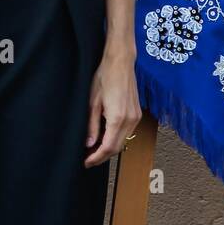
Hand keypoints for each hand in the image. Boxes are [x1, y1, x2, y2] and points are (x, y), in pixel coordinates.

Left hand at [84, 43, 141, 167]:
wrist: (120, 62)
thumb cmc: (104, 77)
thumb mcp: (92, 102)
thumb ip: (91, 125)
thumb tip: (89, 144)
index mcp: (118, 118)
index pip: (108, 147)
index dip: (96, 158)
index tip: (86, 162)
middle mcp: (130, 120)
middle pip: (117, 148)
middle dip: (102, 157)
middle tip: (88, 159)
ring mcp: (136, 117)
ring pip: (123, 141)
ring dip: (110, 149)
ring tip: (94, 150)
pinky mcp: (137, 114)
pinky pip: (127, 132)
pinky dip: (116, 139)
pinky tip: (105, 137)